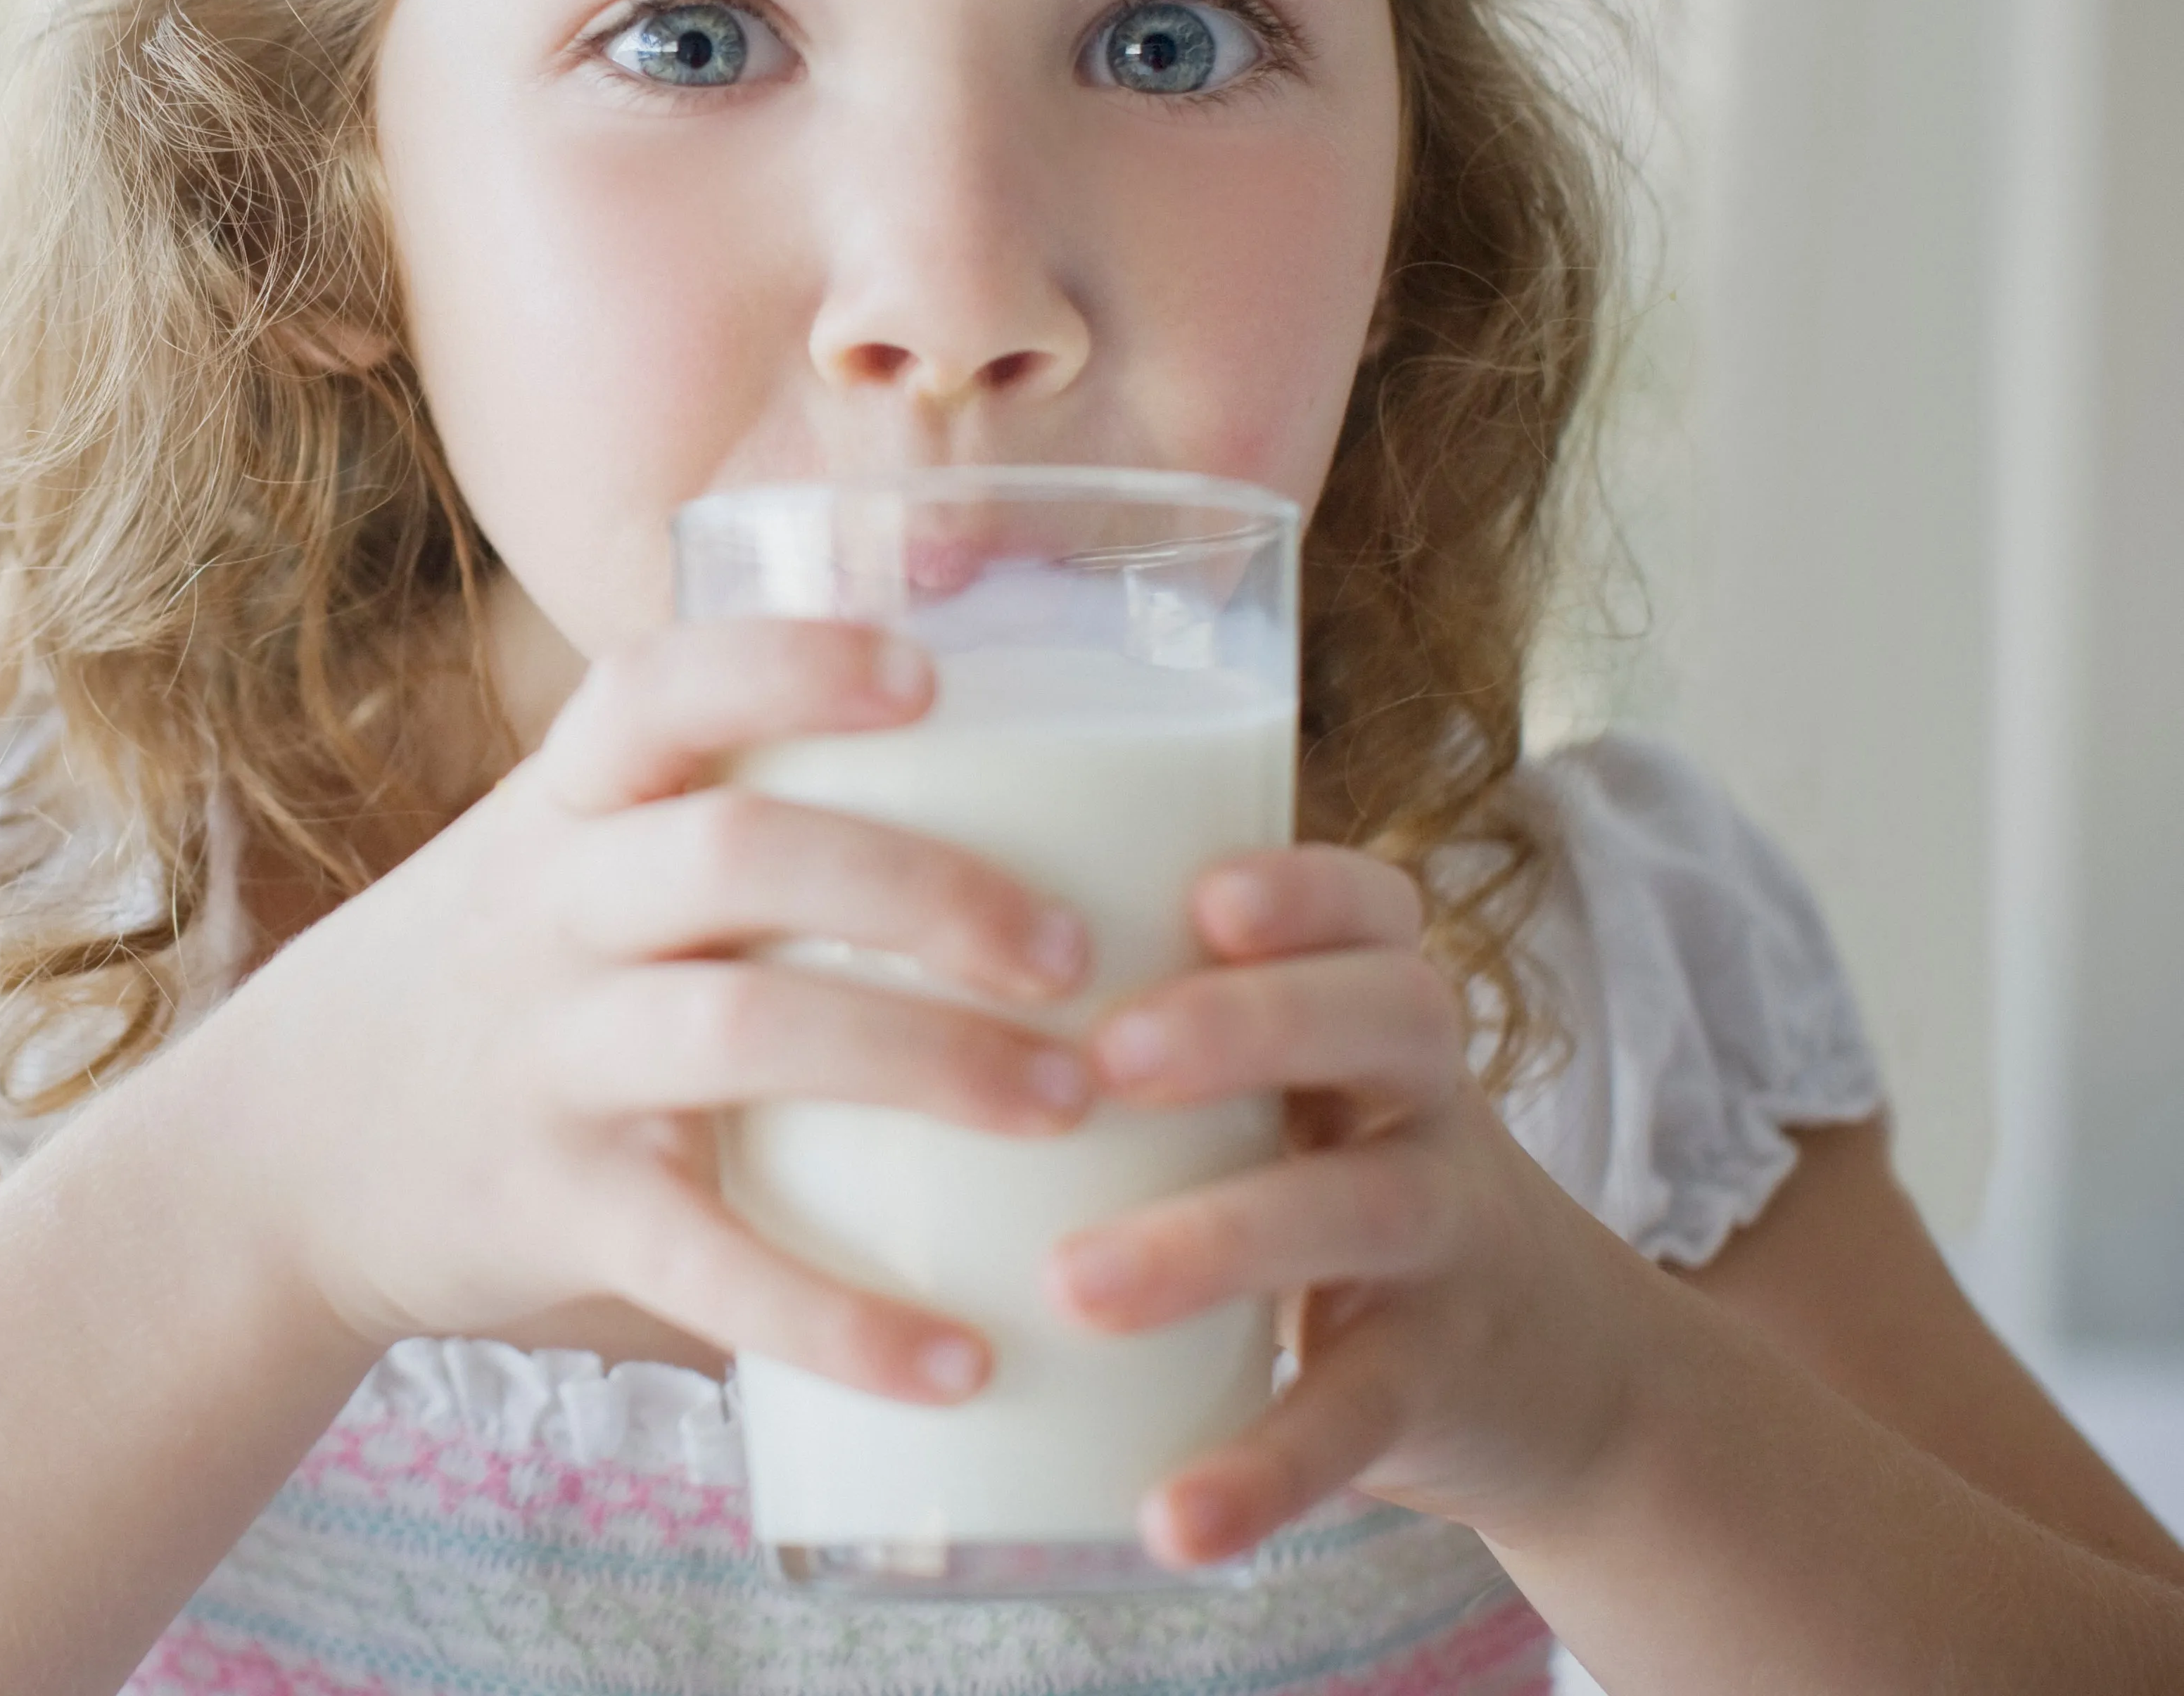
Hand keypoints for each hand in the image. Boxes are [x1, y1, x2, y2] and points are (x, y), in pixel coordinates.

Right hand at [159, 618, 1096, 1404]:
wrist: (271, 1156)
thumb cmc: (493, 990)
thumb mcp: (559, 869)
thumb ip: (718, 836)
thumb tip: (1010, 818)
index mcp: (562, 809)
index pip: (656, 686)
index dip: (791, 663)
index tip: (928, 673)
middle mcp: (547, 913)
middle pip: (738, 851)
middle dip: (924, 887)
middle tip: (1075, 948)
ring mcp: (541, 1061)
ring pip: (738, 1030)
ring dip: (923, 1062)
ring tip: (1069, 1106)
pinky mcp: (546, 1211)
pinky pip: (703, 1265)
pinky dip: (839, 1318)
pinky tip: (960, 1361)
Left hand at [1046, 848, 1658, 1563]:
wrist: (1543, 1361)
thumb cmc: (1324, 1177)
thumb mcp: (1279, 1086)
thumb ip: (1136, 1034)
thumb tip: (866, 994)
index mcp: (1366, 1011)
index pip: (1372, 908)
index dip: (1305, 889)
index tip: (1204, 892)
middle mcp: (1422, 1102)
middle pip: (1384, 1020)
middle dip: (1248, 1026)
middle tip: (1105, 1058)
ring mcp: (1440, 1237)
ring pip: (1358, 1208)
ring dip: (1216, 1241)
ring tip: (1077, 1285)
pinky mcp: (1434, 1378)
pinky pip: (1356, 1418)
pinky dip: (1265, 1470)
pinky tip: (1172, 1520)